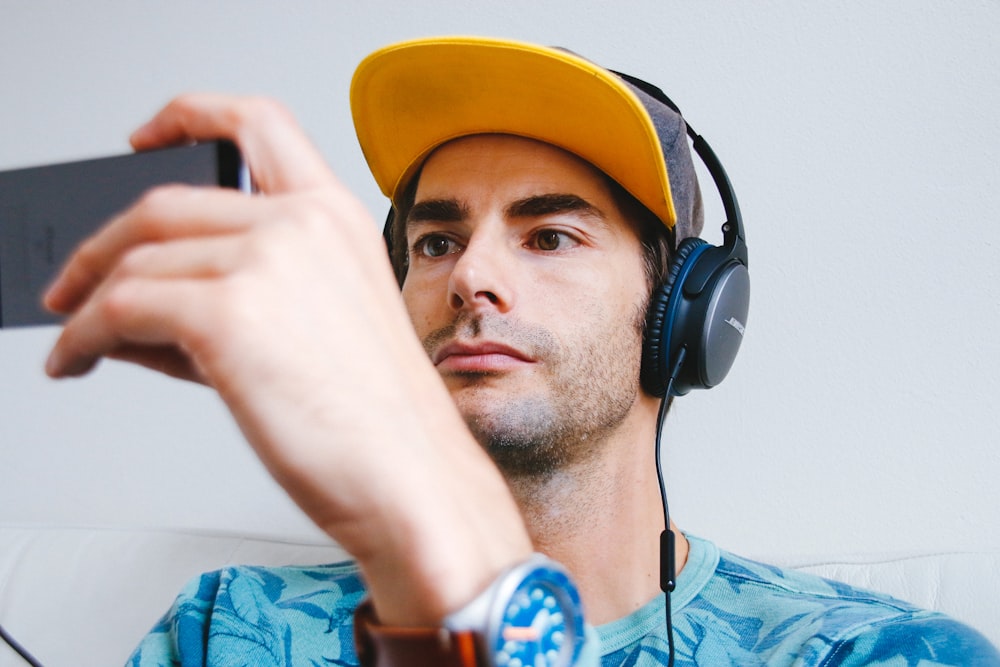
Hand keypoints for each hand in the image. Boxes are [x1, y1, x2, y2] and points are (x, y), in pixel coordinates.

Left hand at [43, 94, 531, 624]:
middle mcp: (302, 224)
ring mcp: (266, 261)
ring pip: (137, 260)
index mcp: (336, 218)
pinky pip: (120, 308)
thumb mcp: (317, 330)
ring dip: (89, 301)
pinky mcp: (226, 312)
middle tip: (74, 283)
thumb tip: (138, 301)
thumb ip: (235, 295)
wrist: (408, 478)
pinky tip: (79, 358)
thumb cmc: (380, 420)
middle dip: (102, 245)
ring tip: (80, 340)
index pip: (256, 123)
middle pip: (165, 202)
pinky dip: (83, 334)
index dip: (188, 115)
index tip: (146, 138)